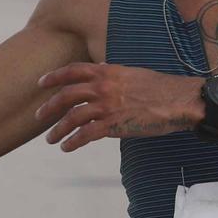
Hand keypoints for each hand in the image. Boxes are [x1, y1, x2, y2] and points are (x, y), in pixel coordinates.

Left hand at [34, 64, 205, 151]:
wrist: (179, 100)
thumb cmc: (161, 88)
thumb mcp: (132, 74)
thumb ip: (113, 75)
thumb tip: (101, 72)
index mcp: (107, 72)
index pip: (73, 70)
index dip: (54, 76)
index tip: (41, 83)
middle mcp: (103, 86)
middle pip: (66, 95)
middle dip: (48, 107)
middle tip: (39, 116)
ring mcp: (107, 106)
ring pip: (72, 117)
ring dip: (57, 130)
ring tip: (51, 139)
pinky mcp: (113, 125)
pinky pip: (85, 135)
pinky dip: (73, 142)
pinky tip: (67, 147)